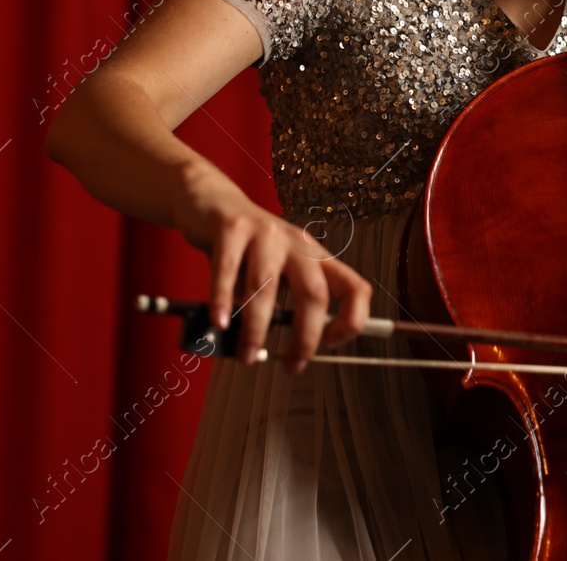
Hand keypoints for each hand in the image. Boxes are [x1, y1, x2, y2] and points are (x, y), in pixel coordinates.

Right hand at [171, 159, 371, 372]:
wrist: (211, 202)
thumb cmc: (245, 246)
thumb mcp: (276, 269)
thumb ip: (282, 303)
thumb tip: (284, 350)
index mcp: (314, 256)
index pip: (354, 286)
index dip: (354, 318)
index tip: (332, 344)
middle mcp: (296, 242)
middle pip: (314, 293)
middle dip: (305, 336)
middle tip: (292, 365)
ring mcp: (265, 232)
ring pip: (266, 286)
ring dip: (257, 328)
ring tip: (247, 354)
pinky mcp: (231, 227)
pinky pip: (227, 268)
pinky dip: (222, 299)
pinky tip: (219, 322)